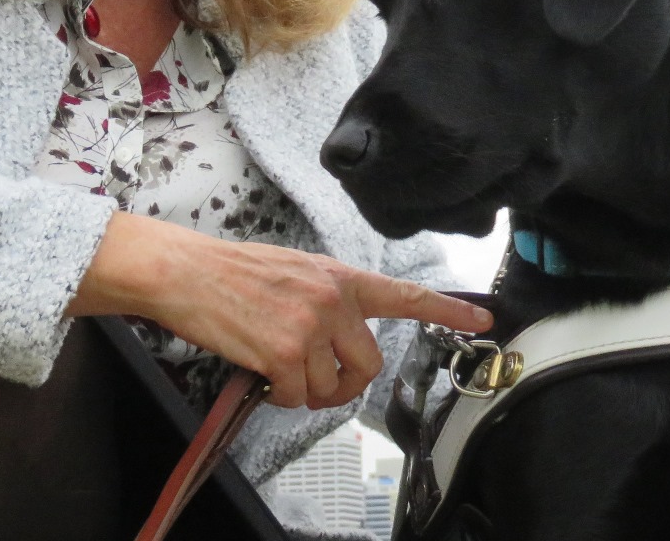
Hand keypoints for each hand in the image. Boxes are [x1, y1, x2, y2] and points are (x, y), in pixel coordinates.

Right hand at [71, 212, 492, 409]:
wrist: (188, 271)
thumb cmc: (233, 273)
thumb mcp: (294, 271)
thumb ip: (328, 300)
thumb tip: (341, 341)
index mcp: (339, 277)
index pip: (403, 294)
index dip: (447, 311)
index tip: (482, 319)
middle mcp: (333, 299)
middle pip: (368, 366)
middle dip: (344, 384)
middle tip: (316, 380)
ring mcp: (311, 326)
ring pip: (330, 388)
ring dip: (305, 390)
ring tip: (277, 365)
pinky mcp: (286, 352)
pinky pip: (298, 398)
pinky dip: (279, 396)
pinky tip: (261, 372)